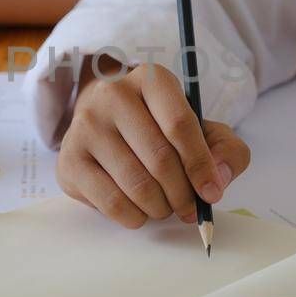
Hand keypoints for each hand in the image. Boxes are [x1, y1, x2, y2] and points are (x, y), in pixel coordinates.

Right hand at [58, 63, 250, 226]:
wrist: (107, 123)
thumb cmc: (161, 129)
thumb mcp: (203, 130)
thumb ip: (226, 150)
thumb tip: (217, 179)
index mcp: (151, 79)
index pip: (179, 124)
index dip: (200, 165)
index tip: (212, 193)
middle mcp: (112, 95)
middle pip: (159, 159)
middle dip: (183, 194)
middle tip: (190, 208)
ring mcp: (86, 126)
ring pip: (136, 185)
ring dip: (161, 208)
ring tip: (166, 206)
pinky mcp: (69, 160)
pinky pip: (111, 203)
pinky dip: (135, 217)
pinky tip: (140, 209)